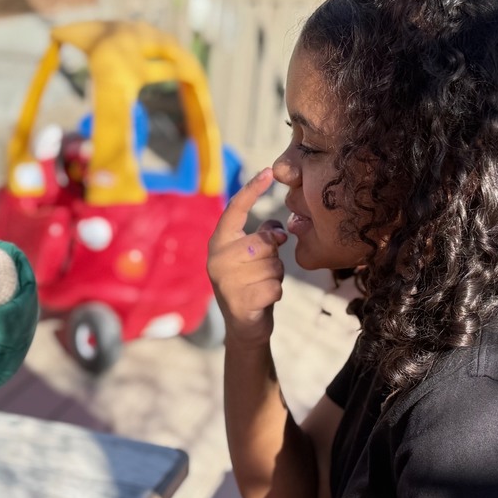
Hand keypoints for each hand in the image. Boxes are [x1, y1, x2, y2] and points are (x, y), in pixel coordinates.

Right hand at [207, 169, 287, 348]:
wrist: (243, 326)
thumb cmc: (252, 283)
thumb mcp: (254, 256)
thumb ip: (263, 237)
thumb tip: (279, 230)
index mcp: (219, 242)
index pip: (235, 210)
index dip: (252, 190)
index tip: (270, 171)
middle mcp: (217, 259)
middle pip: (265, 242)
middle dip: (274, 255)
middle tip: (263, 268)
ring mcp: (226, 282)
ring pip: (273, 265)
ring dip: (276, 276)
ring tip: (261, 285)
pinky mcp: (239, 302)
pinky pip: (275, 287)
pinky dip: (276, 294)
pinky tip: (263, 300)